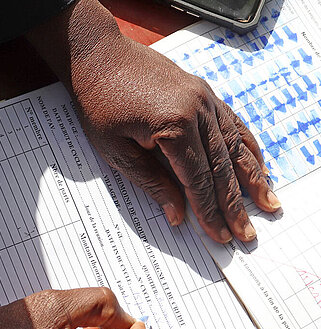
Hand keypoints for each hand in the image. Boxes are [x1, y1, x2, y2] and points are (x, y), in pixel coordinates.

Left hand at [26, 0, 281, 243]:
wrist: (99, 55)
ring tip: (267, 203)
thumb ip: (151, 183)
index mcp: (174, 126)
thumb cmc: (99, 104)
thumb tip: (177, 215)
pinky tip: (256, 165)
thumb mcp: (116, 151)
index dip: (209, 212)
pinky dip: (246, 147)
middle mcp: (197, 111)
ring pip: (235, 146)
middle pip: (222, 167)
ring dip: (253, 178)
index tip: (220, 236)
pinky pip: (233, 123)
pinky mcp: (203, 92)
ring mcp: (204, 98)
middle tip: (246, 234)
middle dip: (234, 205)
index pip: (198, 180)